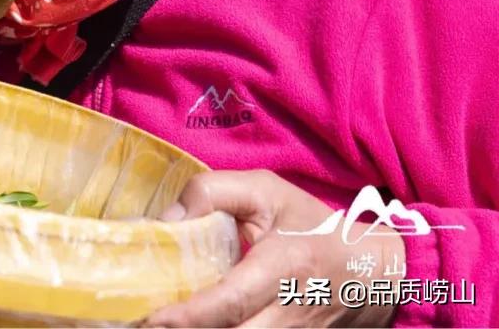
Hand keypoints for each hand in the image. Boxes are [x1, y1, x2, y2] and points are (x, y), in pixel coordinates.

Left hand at [141, 170, 404, 327]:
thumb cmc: (313, 226)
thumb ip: (214, 192)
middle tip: (134, 317)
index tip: (153, 316)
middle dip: (184, 327)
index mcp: (283, 267)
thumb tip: (167, 217)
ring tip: (150, 320)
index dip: (191, 314)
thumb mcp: (267, 191)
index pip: (232, 301)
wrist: (371, 274)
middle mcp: (286, 313)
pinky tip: (179, 320)